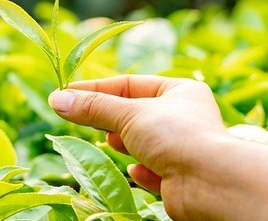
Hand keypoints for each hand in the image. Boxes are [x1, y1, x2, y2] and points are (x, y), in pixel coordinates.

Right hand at [48, 75, 227, 216]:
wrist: (211, 183)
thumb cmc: (176, 136)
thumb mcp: (129, 114)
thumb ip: (93, 108)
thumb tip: (56, 99)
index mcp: (180, 91)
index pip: (130, 85)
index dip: (97, 89)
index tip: (66, 94)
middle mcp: (185, 118)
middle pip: (136, 114)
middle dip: (110, 118)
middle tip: (80, 118)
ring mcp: (183, 149)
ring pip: (143, 143)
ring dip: (125, 143)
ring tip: (110, 141)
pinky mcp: (180, 179)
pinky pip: (154, 171)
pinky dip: (142, 170)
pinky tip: (136, 170)